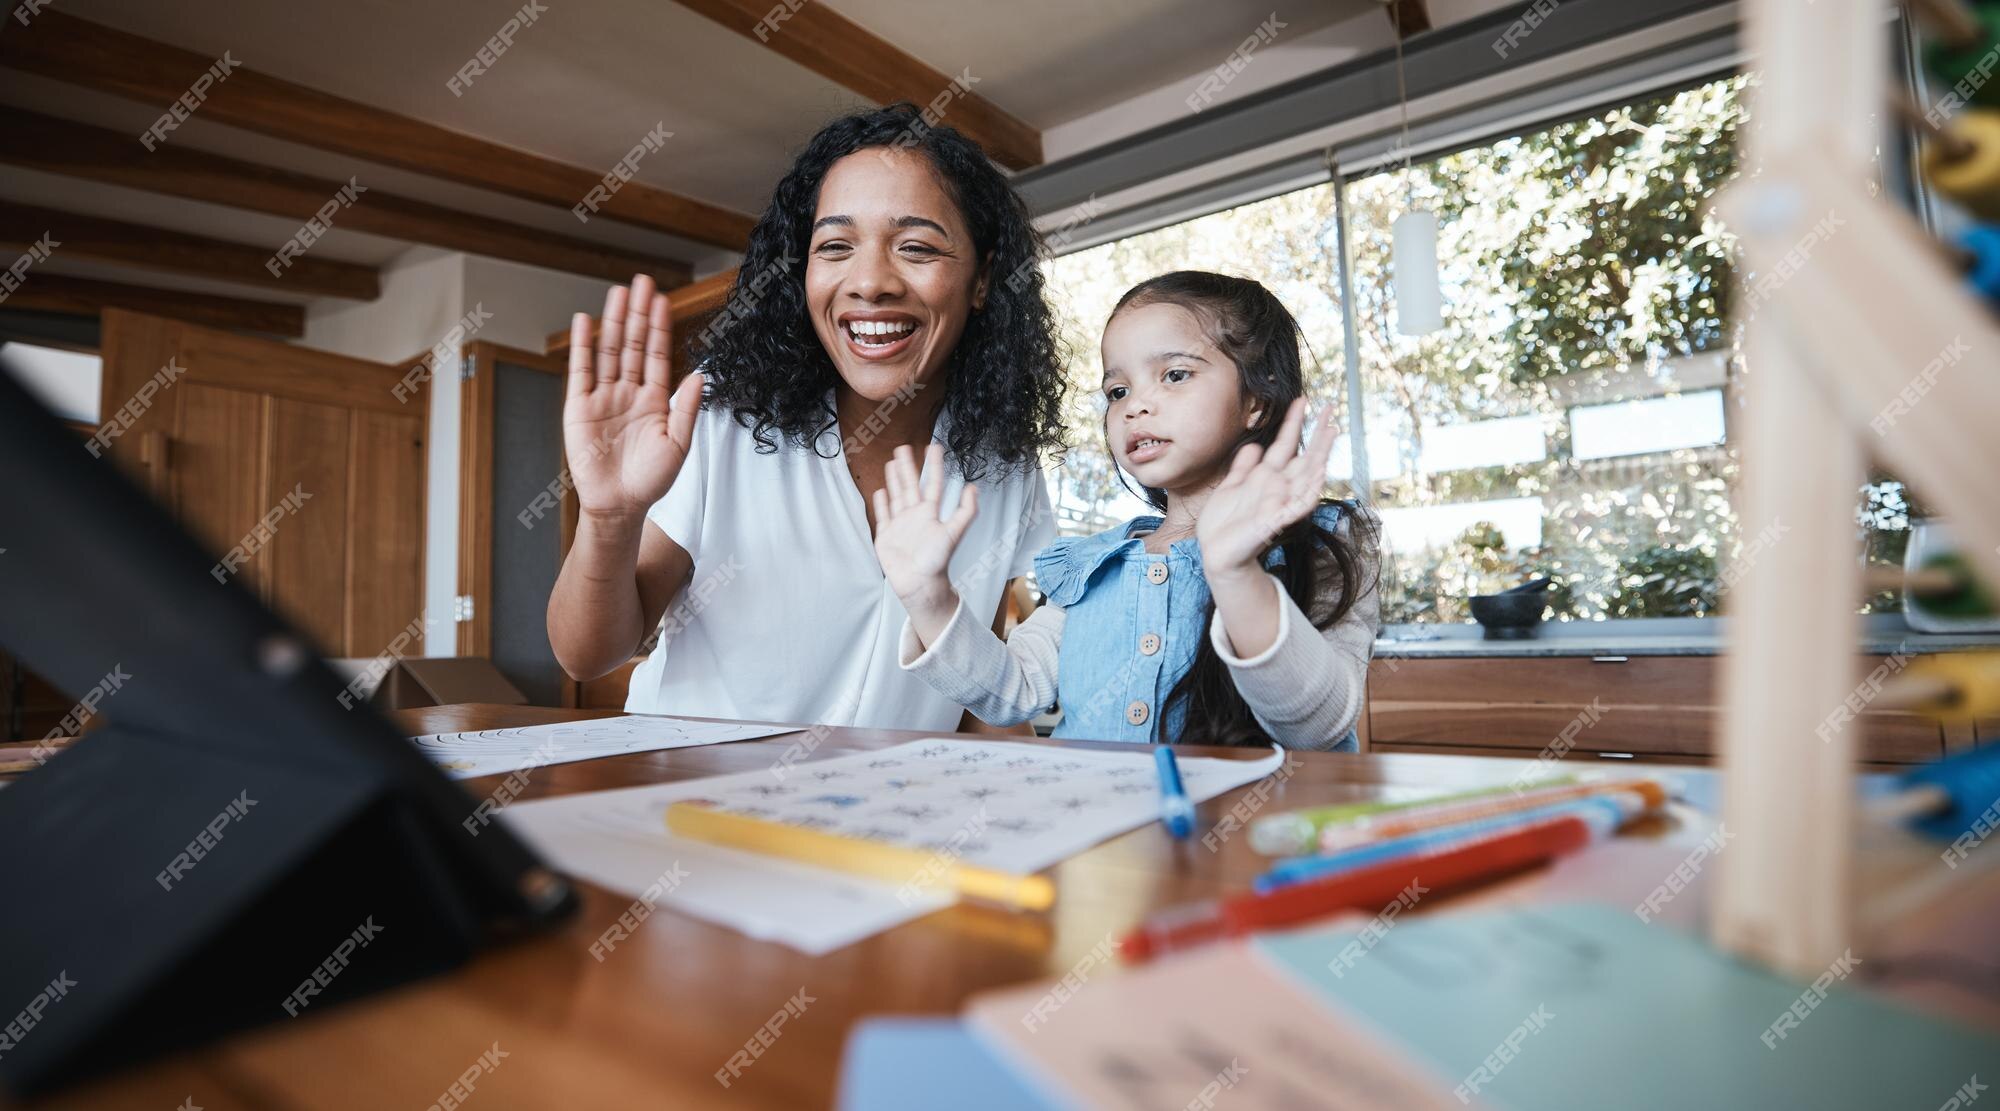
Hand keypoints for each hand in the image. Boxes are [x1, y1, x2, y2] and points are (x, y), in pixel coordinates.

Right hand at [563, 274, 703, 520]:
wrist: (620, 504)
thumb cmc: (651, 480)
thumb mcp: (678, 444)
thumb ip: (687, 409)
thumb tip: (700, 375)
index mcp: (654, 400)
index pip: (656, 355)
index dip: (659, 328)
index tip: (663, 300)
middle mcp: (628, 393)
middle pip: (632, 344)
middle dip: (637, 314)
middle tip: (641, 282)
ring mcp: (603, 397)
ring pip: (608, 351)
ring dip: (613, 321)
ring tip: (618, 293)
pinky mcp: (579, 407)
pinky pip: (581, 371)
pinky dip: (584, 346)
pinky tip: (587, 321)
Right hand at [872, 443, 977, 610]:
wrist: (919, 584)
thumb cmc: (937, 562)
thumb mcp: (954, 533)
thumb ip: (965, 511)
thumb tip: (974, 488)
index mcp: (930, 513)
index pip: (932, 483)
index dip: (933, 466)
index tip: (934, 448)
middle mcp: (915, 516)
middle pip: (910, 485)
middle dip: (907, 467)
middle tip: (903, 448)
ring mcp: (899, 525)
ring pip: (896, 497)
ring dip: (894, 480)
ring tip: (892, 463)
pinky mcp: (886, 536)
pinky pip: (883, 516)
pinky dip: (881, 504)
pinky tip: (880, 492)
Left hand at [1197, 399, 1337, 578]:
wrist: (1215, 552)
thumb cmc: (1222, 523)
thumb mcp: (1229, 486)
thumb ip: (1242, 467)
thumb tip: (1254, 445)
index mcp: (1266, 477)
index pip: (1285, 444)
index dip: (1294, 422)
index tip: (1302, 401)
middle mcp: (1277, 487)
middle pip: (1304, 456)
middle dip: (1318, 434)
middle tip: (1331, 408)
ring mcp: (1280, 503)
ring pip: (1307, 475)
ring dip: (1321, 454)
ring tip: (1332, 432)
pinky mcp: (1277, 520)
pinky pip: (1299, 504)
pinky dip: (1310, 488)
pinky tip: (1320, 471)